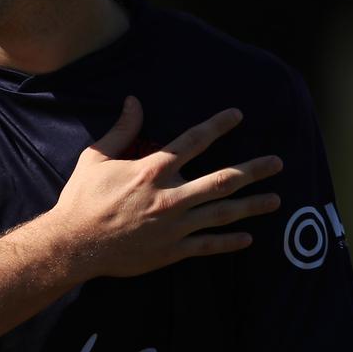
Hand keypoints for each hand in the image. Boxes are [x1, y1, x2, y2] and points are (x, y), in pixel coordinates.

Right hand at [48, 95, 282, 278]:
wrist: (74, 244)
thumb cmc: (83, 199)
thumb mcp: (96, 157)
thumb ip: (121, 129)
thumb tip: (134, 100)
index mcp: (152, 170)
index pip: (193, 141)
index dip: (217, 126)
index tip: (237, 115)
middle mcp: (170, 196)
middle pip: (222, 180)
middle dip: (253, 170)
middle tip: (278, 163)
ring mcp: (174, 226)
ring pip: (222, 213)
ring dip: (252, 206)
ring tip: (276, 200)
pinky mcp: (172, 251)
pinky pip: (208, 246)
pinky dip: (229, 242)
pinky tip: (248, 238)